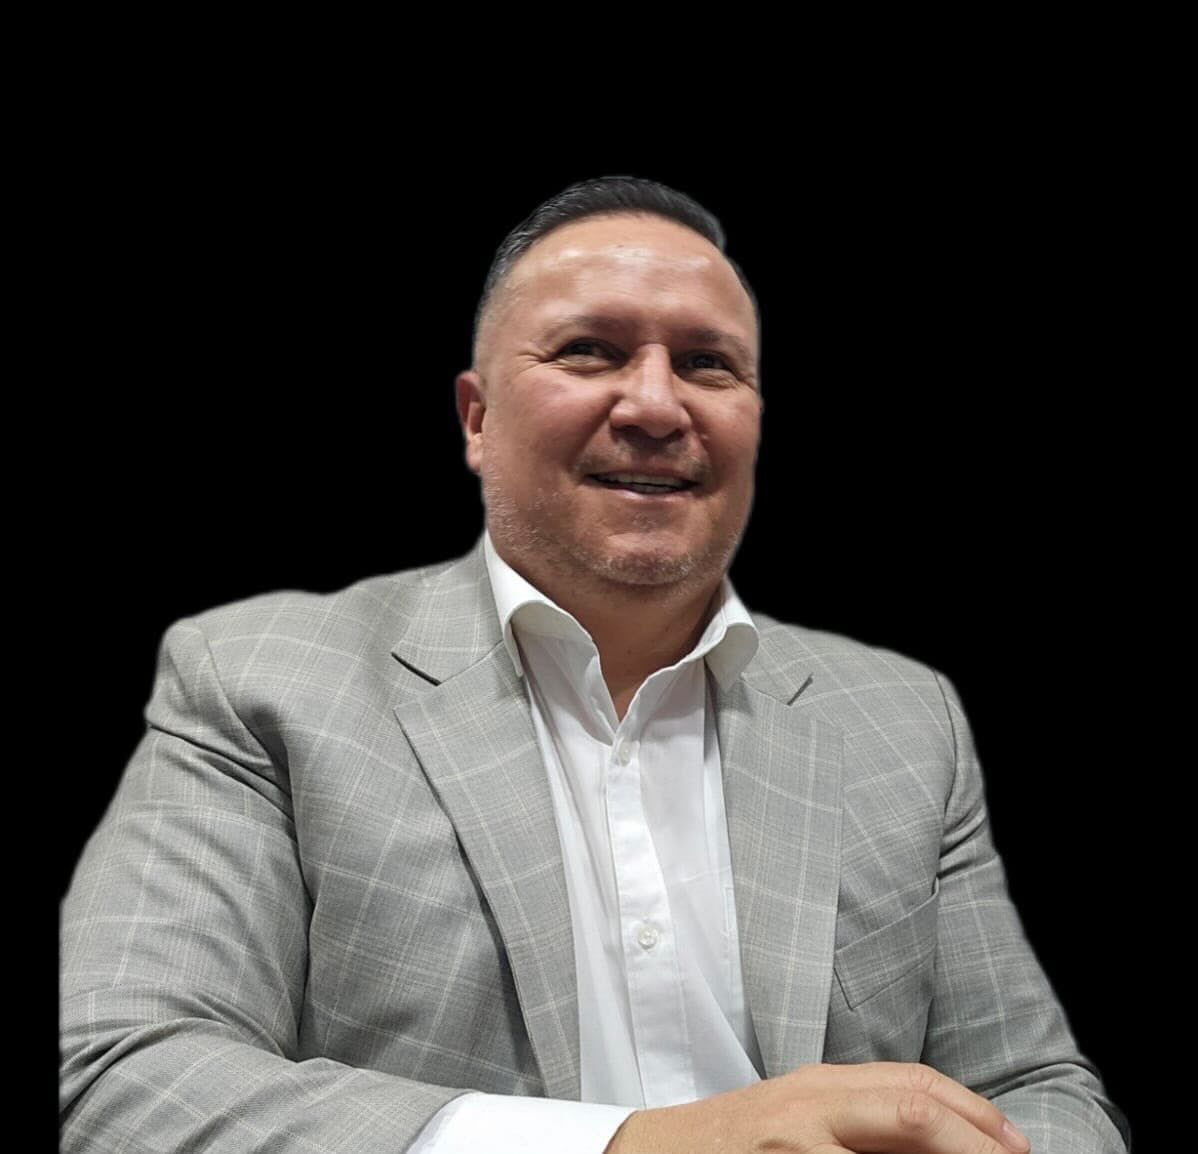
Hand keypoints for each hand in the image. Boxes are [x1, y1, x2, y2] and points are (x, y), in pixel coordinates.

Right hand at [603, 1061, 1030, 1152]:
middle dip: (976, 1143)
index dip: (976, 1115)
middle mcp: (812, 1106)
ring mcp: (792, 1144)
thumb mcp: (802, 1117)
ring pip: (886, 1150)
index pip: (917, 1086)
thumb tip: (945, 1140)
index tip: (1016, 1147)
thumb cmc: (737, 1141)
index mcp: (824, 1085)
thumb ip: (863, 1124)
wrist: (655, 1152)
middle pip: (913, 1111)